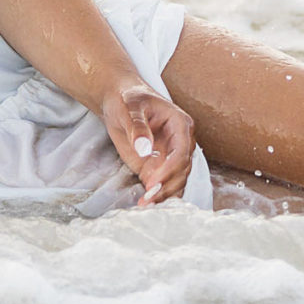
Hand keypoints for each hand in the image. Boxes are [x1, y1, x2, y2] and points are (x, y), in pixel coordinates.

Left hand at [103, 87, 193, 205]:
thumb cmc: (127, 99)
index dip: (169, 169)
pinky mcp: (159, 166)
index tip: (153, 182)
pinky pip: (165, 183)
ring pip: (177, 180)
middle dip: (167, 186)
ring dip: (163, 194)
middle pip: (182, 170)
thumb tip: (145, 149)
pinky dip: (159, 195)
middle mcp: (181, 142)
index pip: (181, 152)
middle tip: (148, 199)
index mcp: (180, 125)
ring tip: (145, 204)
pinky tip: (147, 203)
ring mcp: (171, 156)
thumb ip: (137, 127)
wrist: (120, 101)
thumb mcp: (129, 109)